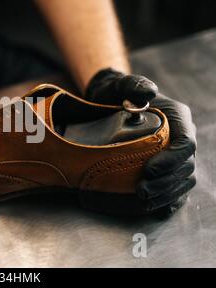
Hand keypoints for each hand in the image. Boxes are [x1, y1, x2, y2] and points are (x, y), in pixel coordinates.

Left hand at [85, 68, 196, 212]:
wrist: (108, 102)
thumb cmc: (116, 93)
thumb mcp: (122, 85)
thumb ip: (134, 85)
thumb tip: (148, 93)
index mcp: (178, 118)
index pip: (186, 143)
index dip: (172, 160)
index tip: (149, 170)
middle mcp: (181, 137)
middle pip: (186, 166)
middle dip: (166, 183)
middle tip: (141, 191)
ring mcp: (174, 154)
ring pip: (182, 180)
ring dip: (165, 195)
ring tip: (143, 201)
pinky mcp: (165, 167)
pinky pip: (174, 187)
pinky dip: (167, 200)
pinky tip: (155, 209)